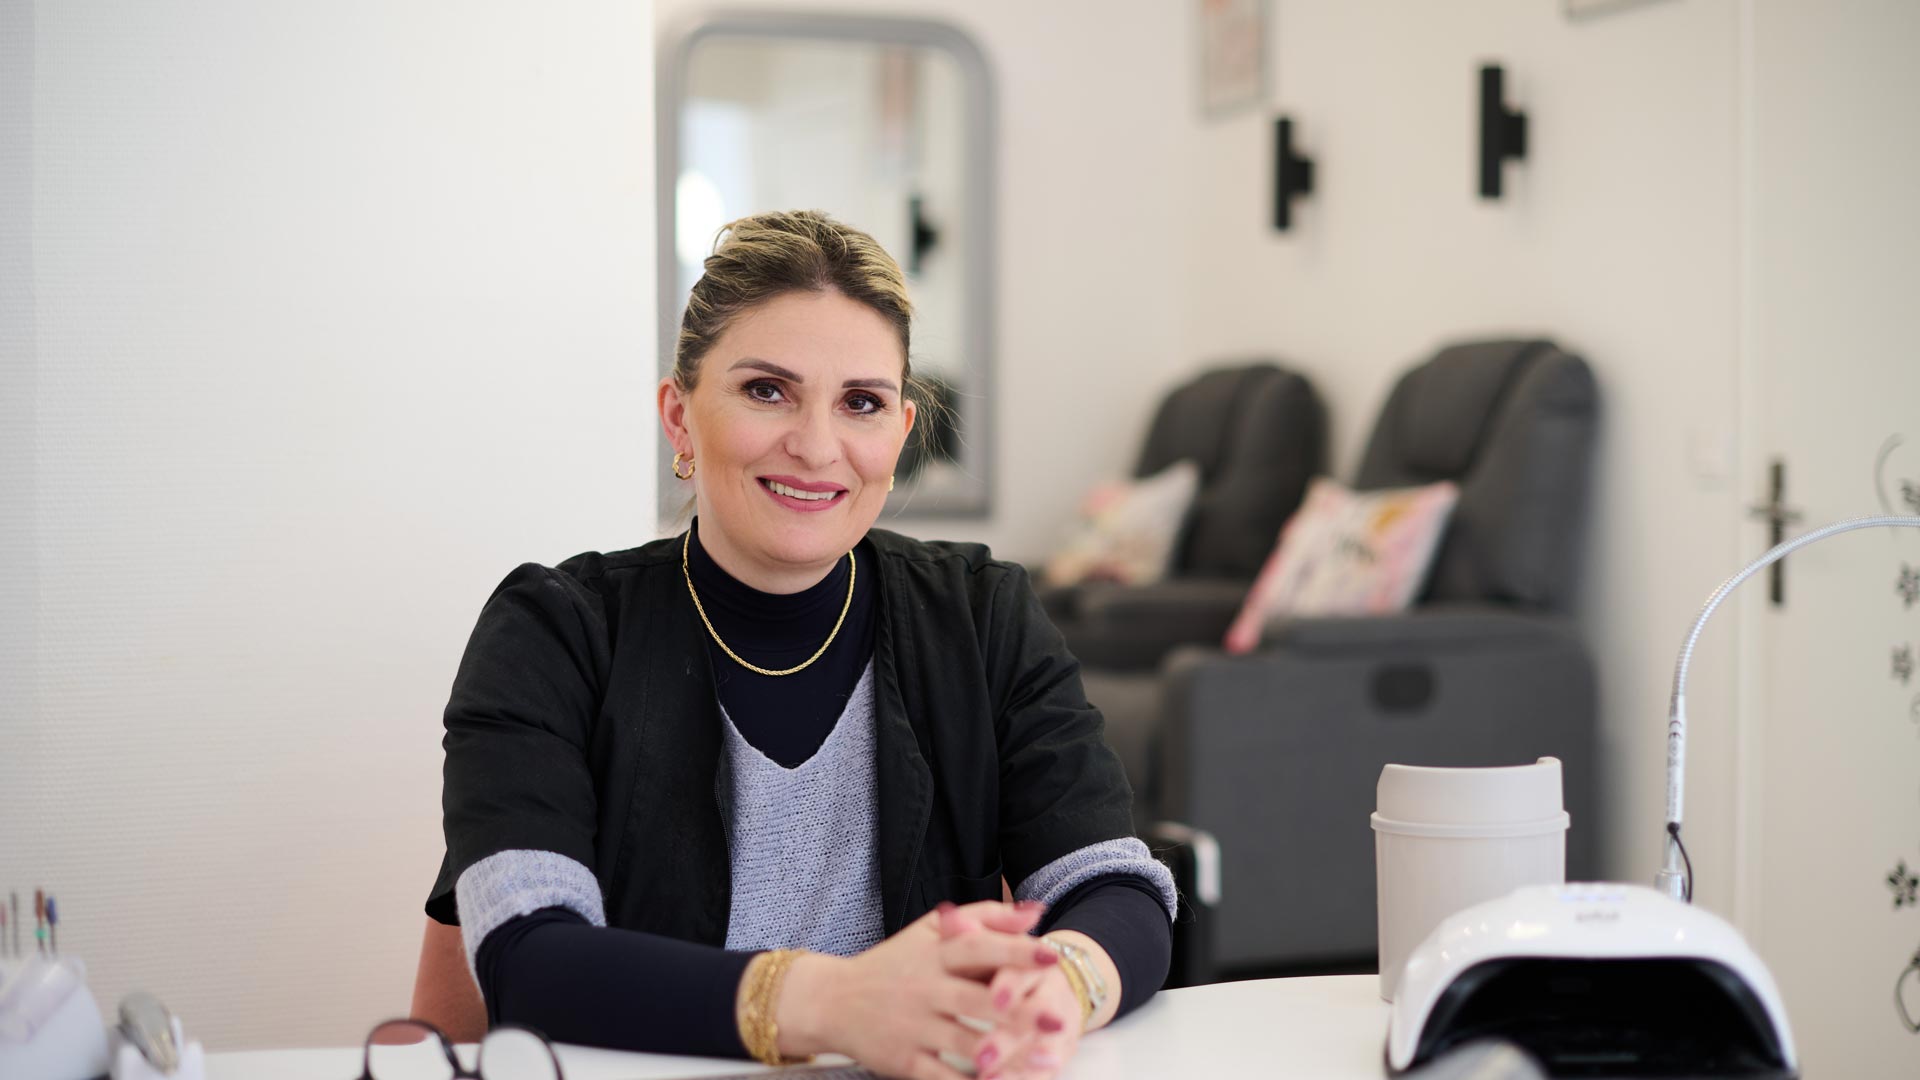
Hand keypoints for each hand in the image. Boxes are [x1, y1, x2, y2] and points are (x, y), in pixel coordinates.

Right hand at [773, 901, 1055, 1078]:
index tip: (1050, 958)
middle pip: (976, 1000)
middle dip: (1017, 1012)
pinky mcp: (903, 1061)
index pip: (977, 948)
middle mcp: (924, 989)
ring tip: (1043, 1061)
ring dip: (1004, 1054)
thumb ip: (985, 919)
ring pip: (964, 1043)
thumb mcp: (931, 932)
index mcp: (935, 954)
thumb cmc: (893, 963)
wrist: (830, 1000)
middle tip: (1057, 1020)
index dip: (1013, 951)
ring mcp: (913, 1027)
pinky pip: (942, 1077)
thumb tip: (1035, 912)